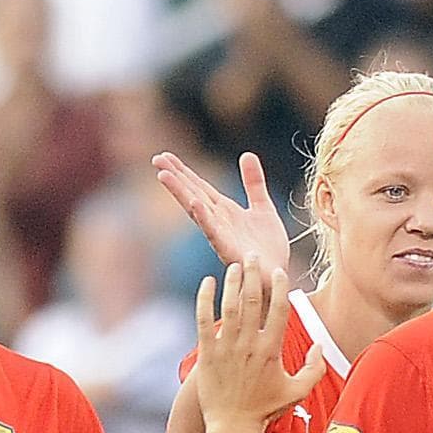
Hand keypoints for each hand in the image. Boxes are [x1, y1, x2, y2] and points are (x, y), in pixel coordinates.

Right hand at [154, 147, 295, 278]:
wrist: (276, 278)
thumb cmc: (268, 249)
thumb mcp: (263, 207)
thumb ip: (253, 183)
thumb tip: (246, 155)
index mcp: (224, 210)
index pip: (199, 186)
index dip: (183, 171)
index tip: (165, 156)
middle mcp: (217, 221)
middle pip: (192, 193)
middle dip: (175, 177)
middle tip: (156, 159)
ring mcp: (220, 235)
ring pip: (196, 209)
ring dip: (180, 192)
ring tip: (164, 176)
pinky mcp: (229, 249)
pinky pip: (213, 232)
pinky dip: (204, 217)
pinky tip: (194, 203)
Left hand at [191, 262, 326, 432]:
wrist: (233, 427)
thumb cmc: (265, 410)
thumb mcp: (297, 390)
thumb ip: (315, 367)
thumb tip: (321, 344)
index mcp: (272, 349)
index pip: (279, 309)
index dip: (279, 286)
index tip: (278, 271)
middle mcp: (250, 344)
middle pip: (254, 300)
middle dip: (254, 275)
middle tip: (253, 256)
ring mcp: (227, 348)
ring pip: (230, 306)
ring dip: (233, 282)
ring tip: (235, 265)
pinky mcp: (208, 353)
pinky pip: (204, 320)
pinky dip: (205, 299)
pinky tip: (207, 283)